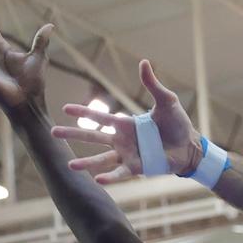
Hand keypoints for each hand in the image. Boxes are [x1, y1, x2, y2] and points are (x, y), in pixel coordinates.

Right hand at [50, 60, 198, 180]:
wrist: (190, 146)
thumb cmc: (177, 124)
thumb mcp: (166, 101)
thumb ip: (152, 85)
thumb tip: (144, 62)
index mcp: (125, 123)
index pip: (99, 117)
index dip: (83, 112)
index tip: (65, 109)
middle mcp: (121, 140)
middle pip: (92, 137)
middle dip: (73, 135)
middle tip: (52, 132)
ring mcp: (128, 155)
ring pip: (101, 159)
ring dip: (86, 163)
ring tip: (69, 165)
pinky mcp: (137, 168)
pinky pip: (120, 173)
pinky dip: (110, 177)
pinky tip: (98, 179)